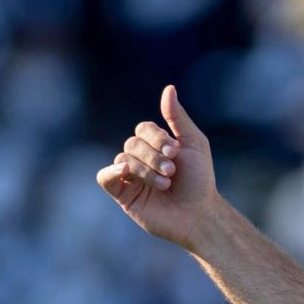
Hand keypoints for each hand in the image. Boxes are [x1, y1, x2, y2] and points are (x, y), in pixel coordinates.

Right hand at [95, 85, 221, 252]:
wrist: (200, 214)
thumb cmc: (200, 181)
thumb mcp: (194, 144)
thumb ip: (178, 117)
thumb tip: (169, 88)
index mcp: (155, 145)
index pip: (143, 128)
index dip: (156, 137)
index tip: (176, 152)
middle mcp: (140, 158)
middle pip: (132, 143)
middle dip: (153, 156)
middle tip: (172, 171)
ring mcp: (130, 176)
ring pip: (123, 159)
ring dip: (146, 170)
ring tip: (166, 184)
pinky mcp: (122, 194)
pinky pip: (104, 177)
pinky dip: (112, 172)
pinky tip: (127, 173)